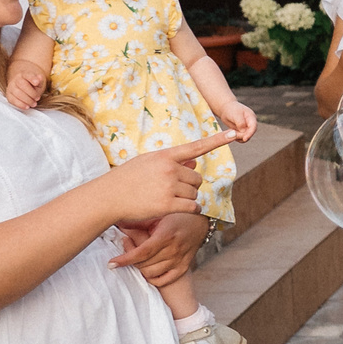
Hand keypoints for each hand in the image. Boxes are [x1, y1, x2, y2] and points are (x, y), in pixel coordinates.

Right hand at [6, 63, 46, 109]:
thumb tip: (39, 78)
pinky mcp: (9, 95)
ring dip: (27, 100)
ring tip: (34, 103)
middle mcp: (16, 79)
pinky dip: (20, 104)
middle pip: (22, 84)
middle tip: (37, 98)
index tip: (37, 82)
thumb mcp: (39, 81)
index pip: (27, 75)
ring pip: (17, 93)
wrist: (24, 85)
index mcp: (24, 74)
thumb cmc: (33, 84)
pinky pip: (12, 100)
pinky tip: (27, 106)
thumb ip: (40, 80)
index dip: (32, 78)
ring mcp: (11, 87)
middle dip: (31, 93)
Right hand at [99, 139, 223, 225]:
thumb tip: (194, 164)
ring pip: (195, 193)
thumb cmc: (126, 179)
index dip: (217, 140)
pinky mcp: (168, 204)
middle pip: (197, 178)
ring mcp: (169, 187)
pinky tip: (180, 209)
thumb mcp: (147, 163)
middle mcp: (170, 169)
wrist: (109, 197)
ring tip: (168, 198)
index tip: (233, 134)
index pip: (196, 147)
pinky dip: (191, 209)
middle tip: (173, 189)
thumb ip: (171, 162)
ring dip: (188, 198)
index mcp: (165, 156)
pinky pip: (192, 207)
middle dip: (190, 185)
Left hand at [112, 211, 196, 287]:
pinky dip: (152, 278)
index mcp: (166, 235)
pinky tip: (147, 270)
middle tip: (125, 252)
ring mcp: (179, 260)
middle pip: (144, 264)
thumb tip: (118, 224)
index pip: (142, 253)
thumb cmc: (176, 216)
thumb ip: (139, 224)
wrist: (201, 222)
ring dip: (140, 268)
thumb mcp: (158, 216)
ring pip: (151, 273)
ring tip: (136, 258)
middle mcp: (173, 250)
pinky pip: (164, 280)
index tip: (111, 263)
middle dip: (130, 261)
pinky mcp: (183, 267)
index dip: (125, 260)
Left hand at [220, 100, 257, 142]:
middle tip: (233, 133)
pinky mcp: (242, 131)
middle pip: (250, 133)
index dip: (250, 134)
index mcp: (251, 117)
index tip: (244, 139)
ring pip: (245, 137)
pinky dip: (236, 138)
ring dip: (238, 137)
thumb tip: (243, 131)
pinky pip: (241, 138)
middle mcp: (251, 123)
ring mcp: (246, 128)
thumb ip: (240, 122)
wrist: (226, 109)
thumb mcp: (235, 114)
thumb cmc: (231, 109)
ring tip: (231, 131)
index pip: (253, 127)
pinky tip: (231, 133)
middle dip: (242, 135)